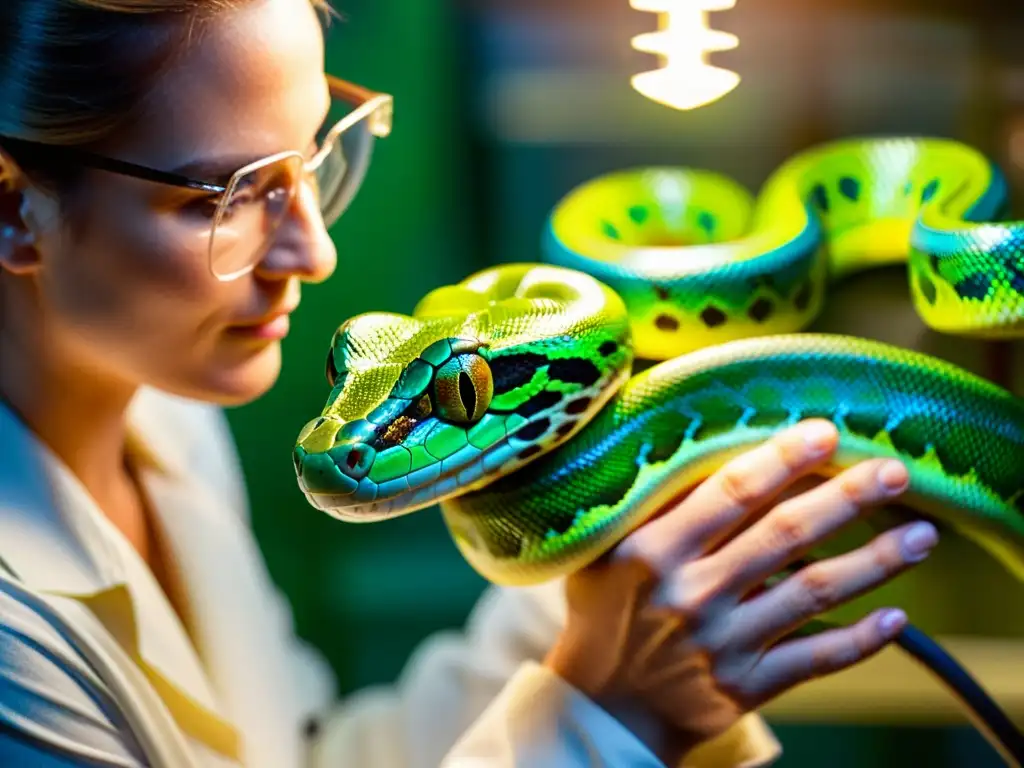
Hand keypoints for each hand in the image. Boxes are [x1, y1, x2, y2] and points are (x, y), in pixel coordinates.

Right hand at [543, 419, 937, 763]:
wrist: (602, 706)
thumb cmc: (605, 612)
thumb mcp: (604, 550)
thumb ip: (651, 505)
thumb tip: (705, 442)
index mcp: (651, 551)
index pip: (728, 493)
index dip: (782, 459)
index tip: (826, 432)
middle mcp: (690, 595)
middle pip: (784, 536)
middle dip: (846, 499)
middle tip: (894, 472)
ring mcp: (721, 644)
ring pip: (812, 594)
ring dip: (874, 563)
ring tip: (922, 536)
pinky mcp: (743, 688)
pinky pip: (814, 659)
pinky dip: (859, 639)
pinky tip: (896, 616)